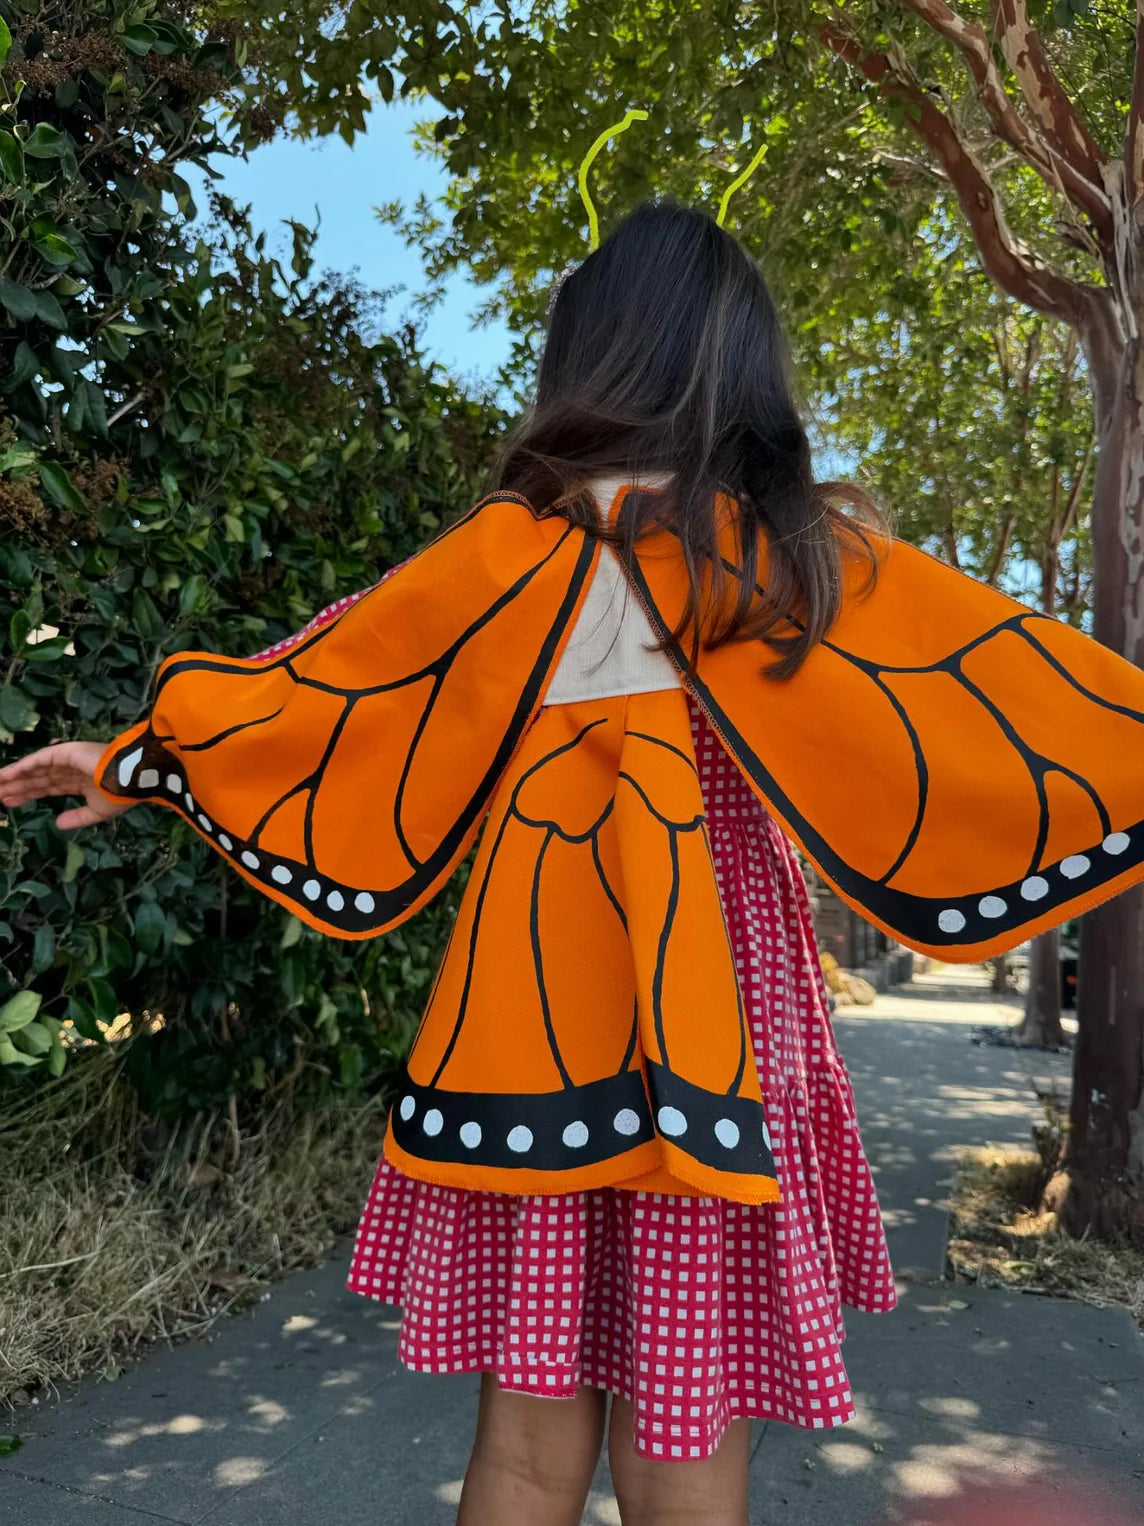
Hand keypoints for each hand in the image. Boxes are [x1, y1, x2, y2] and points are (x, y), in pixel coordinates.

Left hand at [0, 741, 132, 829]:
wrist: (130, 778)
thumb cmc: (119, 795)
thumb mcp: (97, 812)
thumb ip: (77, 818)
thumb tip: (58, 825)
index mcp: (79, 783)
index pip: (48, 788)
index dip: (29, 795)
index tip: (10, 803)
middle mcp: (70, 770)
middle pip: (38, 780)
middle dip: (18, 788)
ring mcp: (67, 760)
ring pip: (35, 769)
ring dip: (15, 777)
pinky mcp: (64, 752)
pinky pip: (38, 759)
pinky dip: (22, 766)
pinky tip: (6, 774)